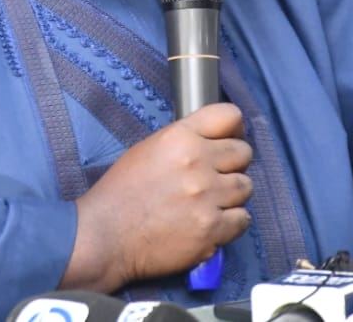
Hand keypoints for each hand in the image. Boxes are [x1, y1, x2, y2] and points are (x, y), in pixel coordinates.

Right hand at [61, 102, 253, 292]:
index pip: (230, 116)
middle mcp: (197, 162)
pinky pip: (243, 219)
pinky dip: (231, 223)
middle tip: (216, 177)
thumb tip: (213, 143)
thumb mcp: (148, 149)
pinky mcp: (211, 229)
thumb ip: (184, 142)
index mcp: (180, 137)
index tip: (230, 139)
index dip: (234, 129)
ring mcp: (206, 197)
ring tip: (210, 203)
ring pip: (246, 187)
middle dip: (233, 165)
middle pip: (244, 153)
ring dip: (232, 195)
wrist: (106, 235)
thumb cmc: (121, 193)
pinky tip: (211, 223)